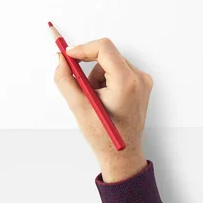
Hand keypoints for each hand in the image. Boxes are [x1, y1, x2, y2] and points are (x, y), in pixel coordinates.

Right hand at [55, 38, 152, 181]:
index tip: (68, 55)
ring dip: (96, 75)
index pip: (104, 48)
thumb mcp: (78, 106)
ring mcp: (142, 81)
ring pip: (110, 62)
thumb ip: (65, 78)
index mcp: (126, 82)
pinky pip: (117, 70)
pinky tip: (103, 98)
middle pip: (107, 54)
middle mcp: (138, 78)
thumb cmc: (103, 135)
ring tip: (94, 98)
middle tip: (77, 80)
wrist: (121, 154)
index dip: (83, 48)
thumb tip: (60, 59)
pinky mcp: (140, 84)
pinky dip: (105, 79)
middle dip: (88, 66)